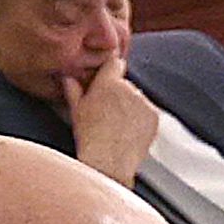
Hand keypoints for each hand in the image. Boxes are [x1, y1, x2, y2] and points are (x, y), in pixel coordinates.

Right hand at [62, 57, 158, 186]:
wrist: (109, 160)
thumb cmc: (90, 137)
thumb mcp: (76, 111)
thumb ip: (74, 90)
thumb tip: (68, 78)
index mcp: (108, 83)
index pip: (115, 62)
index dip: (112, 70)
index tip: (110, 76)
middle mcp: (129, 89)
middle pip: (126, 84)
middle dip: (120, 94)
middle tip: (109, 112)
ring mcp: (144, 102)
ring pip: (138, 99)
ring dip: (131, 107)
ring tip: (118, 126)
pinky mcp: (155, 116)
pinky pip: (148, 112)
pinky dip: (142, 119)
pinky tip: (129, 132)